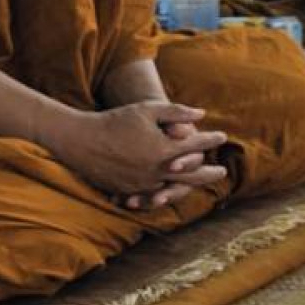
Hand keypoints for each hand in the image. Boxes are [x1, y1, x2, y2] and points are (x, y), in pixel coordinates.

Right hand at [52, 101, 231, 202]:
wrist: (81, 141)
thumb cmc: (116, 120)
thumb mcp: (147, 110)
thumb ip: (177, 112)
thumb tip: (202, 114)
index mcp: (164, 150)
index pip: (196, 146)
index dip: (210, 140)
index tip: (221, 136)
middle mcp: (156, 171)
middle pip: (192, 175)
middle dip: (209, 173)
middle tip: (223, 172)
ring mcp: (142, 184)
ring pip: (173, 188)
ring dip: (189, 186)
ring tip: (199, 182)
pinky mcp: (129, 190)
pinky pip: (153, 195)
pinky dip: (166, 192)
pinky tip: (172, 189)